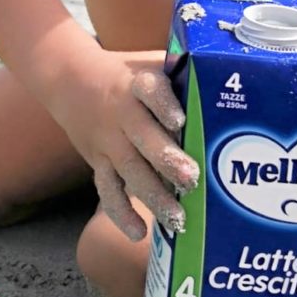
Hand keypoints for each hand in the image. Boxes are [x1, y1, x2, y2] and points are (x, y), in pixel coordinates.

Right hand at [47, 49, 199, 240]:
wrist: (68, 79)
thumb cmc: (125, 75)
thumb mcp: (148, 64)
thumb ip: (180, 74)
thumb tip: (228, 80)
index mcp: (138, 84)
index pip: (150, 91)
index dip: (164, 105)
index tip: (179, 120)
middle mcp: (122, 112)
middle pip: (143, 136)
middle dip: (167, 159)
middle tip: (192, 179)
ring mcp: (108, 140)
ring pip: (129, 169)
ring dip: (153, 195)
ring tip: (177, 218)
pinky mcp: (98, 161)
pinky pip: (107, 189)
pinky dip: (120, 212)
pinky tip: (139, 233)